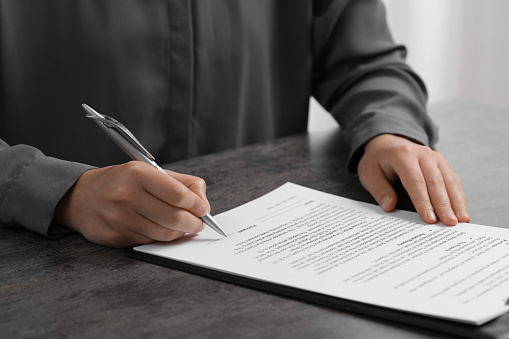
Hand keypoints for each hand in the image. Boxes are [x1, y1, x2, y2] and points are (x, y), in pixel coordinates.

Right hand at [53, 161, 209, 246]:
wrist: (81, 197)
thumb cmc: (122, 182)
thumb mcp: (149, 171)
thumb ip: (180, 183)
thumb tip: (202, 201)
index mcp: (137, 174)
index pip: (177, 194)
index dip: (196, 204)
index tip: (203, 209)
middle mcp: (127, 196)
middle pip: (174, 217)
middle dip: (194, 222)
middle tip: (199, 222)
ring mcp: (121, 219)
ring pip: (164, 234)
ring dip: (181, 233)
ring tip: (185, 226)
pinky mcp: (117, 237)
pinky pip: (151, 241)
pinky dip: (164, 238)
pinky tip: (165, 230)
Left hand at [357, 134, 469, 225]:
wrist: (388, 143)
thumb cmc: (378, 161)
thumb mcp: (369, 173)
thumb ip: (379, 190)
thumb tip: (389, 206)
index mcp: (403, 155)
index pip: (415, 181)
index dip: (423, 201)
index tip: (429, 219)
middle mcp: (422, 154)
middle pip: (435, 182)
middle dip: (443, 205)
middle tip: (449, 224)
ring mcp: (435, 158)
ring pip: (449, 181)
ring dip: (456, 202)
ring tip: (461, 221)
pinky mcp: (443, 164)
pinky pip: (454, 180)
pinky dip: (459, 196)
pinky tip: (462, 211)